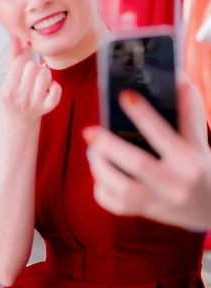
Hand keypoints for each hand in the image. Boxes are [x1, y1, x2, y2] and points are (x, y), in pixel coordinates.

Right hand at [0, 36, 60, 125]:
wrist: (19, 120)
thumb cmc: (14, 93)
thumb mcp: (10, 76)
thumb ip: (14, 56)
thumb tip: (16, 36)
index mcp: (8, 90)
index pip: (20, 62)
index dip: (25, 55)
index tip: (27, 55)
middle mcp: (20, 98)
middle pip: (33, 67)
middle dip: (35, 65)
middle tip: (33, 71)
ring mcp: (34, 104)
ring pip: (45, 75)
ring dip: (45, 73)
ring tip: (41, 77)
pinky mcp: (47, 108)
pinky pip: (57, 90)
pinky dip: (55, 86)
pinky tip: (49, 88)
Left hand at [84, 75, 210, 230]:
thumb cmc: (203, 166)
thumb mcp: (200, 140)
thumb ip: (188, 110)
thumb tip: (176, 75)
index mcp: (190, 159)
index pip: (164, 134)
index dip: (144, 114)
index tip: (125, 95)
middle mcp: (175, 183)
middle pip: (138, 164)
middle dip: (110, 146)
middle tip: (89, 131)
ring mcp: (160, 201)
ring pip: (124, 190)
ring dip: (102, 169)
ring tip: (93, 151)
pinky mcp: (148, 212)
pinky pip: (118, 206)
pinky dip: (103, 190)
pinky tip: (100, 174)